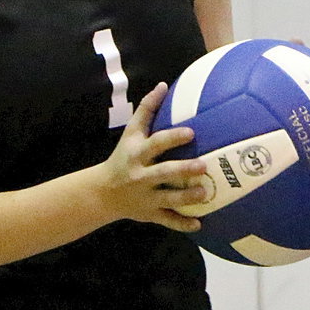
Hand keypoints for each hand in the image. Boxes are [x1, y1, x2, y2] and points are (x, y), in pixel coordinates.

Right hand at [98, 84, 211, 230]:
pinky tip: (199, 224)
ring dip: (188, 198)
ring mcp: (146, 197)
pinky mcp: (150, 214)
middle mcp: (141, 176)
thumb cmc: (123, 157)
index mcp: (137, 154)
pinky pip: (167, 221)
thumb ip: (146, 110)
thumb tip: (163, 85)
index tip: (191, 132)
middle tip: (203, 166)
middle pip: (164, 173)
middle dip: (183, 170)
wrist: (103, 192)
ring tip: (206, 193)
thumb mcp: (130, 133)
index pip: (156, 144)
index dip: (173, 138)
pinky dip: (182, 224)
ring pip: (169, 199)